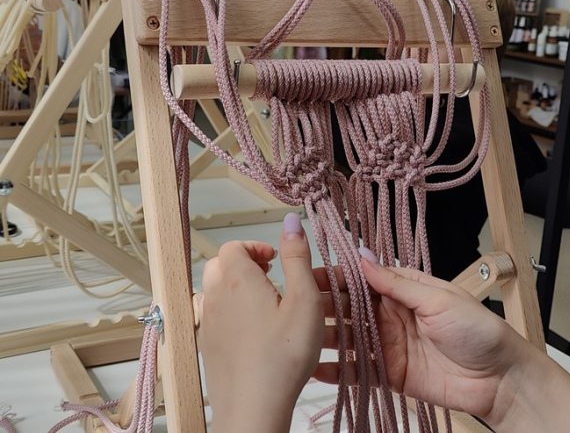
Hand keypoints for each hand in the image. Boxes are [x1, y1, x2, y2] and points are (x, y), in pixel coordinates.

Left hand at [197, 213, 323, 431]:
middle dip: (244, 265)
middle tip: (271, 278)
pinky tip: (257, 333)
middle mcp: (215, 297)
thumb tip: (291, 221)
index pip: (233, 246)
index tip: (275, 260)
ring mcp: (207, 323)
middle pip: (220, 265)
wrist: (254, 405)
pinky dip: (232, 314)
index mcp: (237, 279)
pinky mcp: (207, 346)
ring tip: (267, 306)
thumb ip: (297, 257)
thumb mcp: (304, 299)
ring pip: (215, 291)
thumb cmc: (283, 355)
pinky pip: (214, 317)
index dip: (255, 247)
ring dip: (237, 289)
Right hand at [313, 249, 536, 424]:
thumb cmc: (478, 331)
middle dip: (322, 307)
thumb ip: (398, 284)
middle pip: (348, 308)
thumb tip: (364, 257)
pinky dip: (335, 371)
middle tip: (292, 307)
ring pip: (347, 338)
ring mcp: (387, 345)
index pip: (361, 279)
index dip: (335, 277)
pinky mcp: (388, 373)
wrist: (499, 379)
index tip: (307, 276)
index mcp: (403, 290)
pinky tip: (313, 369)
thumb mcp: (439, 299)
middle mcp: (390, 315)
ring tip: (297, 337)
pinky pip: (356, 370)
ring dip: (323, 337)